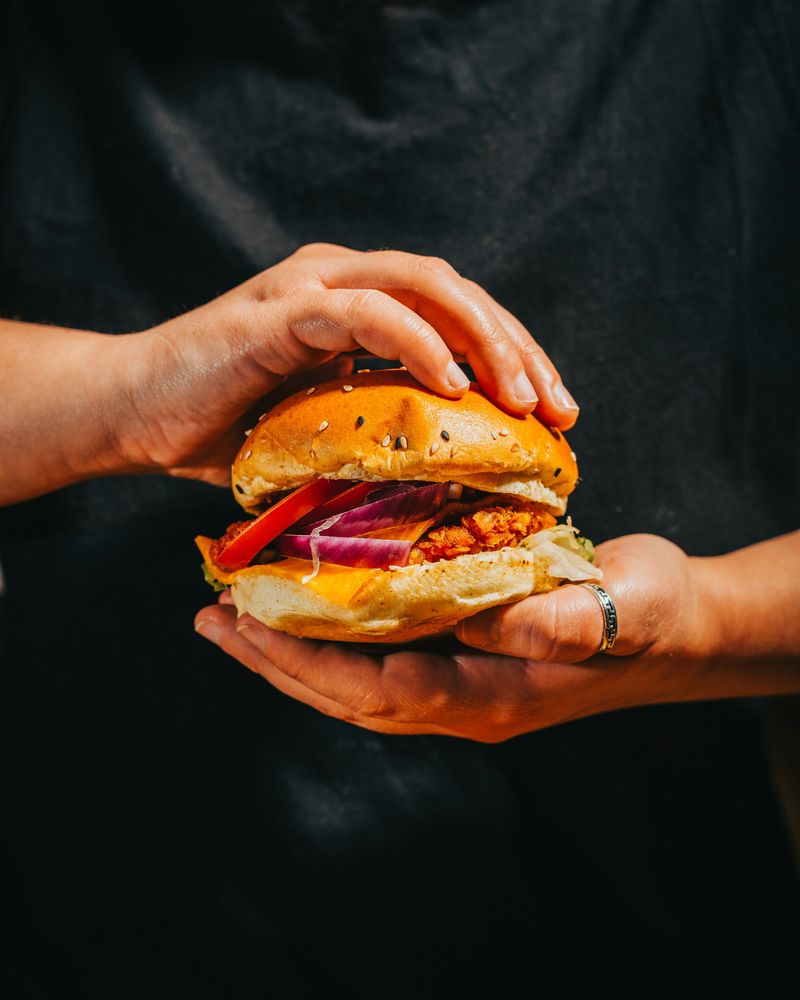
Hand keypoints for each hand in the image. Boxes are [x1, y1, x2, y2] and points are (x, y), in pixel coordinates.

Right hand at [108, 243, 578, 484]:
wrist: (130, 415)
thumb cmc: (220, 429)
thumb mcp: (320, 431)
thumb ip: (373, 431)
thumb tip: (441, 480)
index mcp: (357, 304)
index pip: (458, 314)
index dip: (514, 356)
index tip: (556, 415)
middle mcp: (342, 279)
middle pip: (458, 291)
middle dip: (517, 348)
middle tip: (559, 410)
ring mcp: (312, 287)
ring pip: (426, 287)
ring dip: (484, 340)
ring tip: (521, 400)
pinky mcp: (280, 311)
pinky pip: (367, 312)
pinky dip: (417, 343)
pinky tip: (453, 387)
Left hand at [194, 535, 734, 741]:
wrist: (679, 623)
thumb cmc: (649, 615)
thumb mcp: (613, 611)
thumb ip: (551, 619)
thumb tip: (473, 614)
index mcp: (490, 695)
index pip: (377, 690)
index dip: (307, 662)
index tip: (246, 626)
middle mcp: (464, 695)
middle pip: (348, 691)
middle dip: (277, 660)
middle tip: (213, 620)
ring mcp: (464, 676)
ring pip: (358, 674)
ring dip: (295, 648)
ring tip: (237, 615)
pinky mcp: (467, 647)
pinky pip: (386, 646)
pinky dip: (339, 628)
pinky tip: (313, 599)